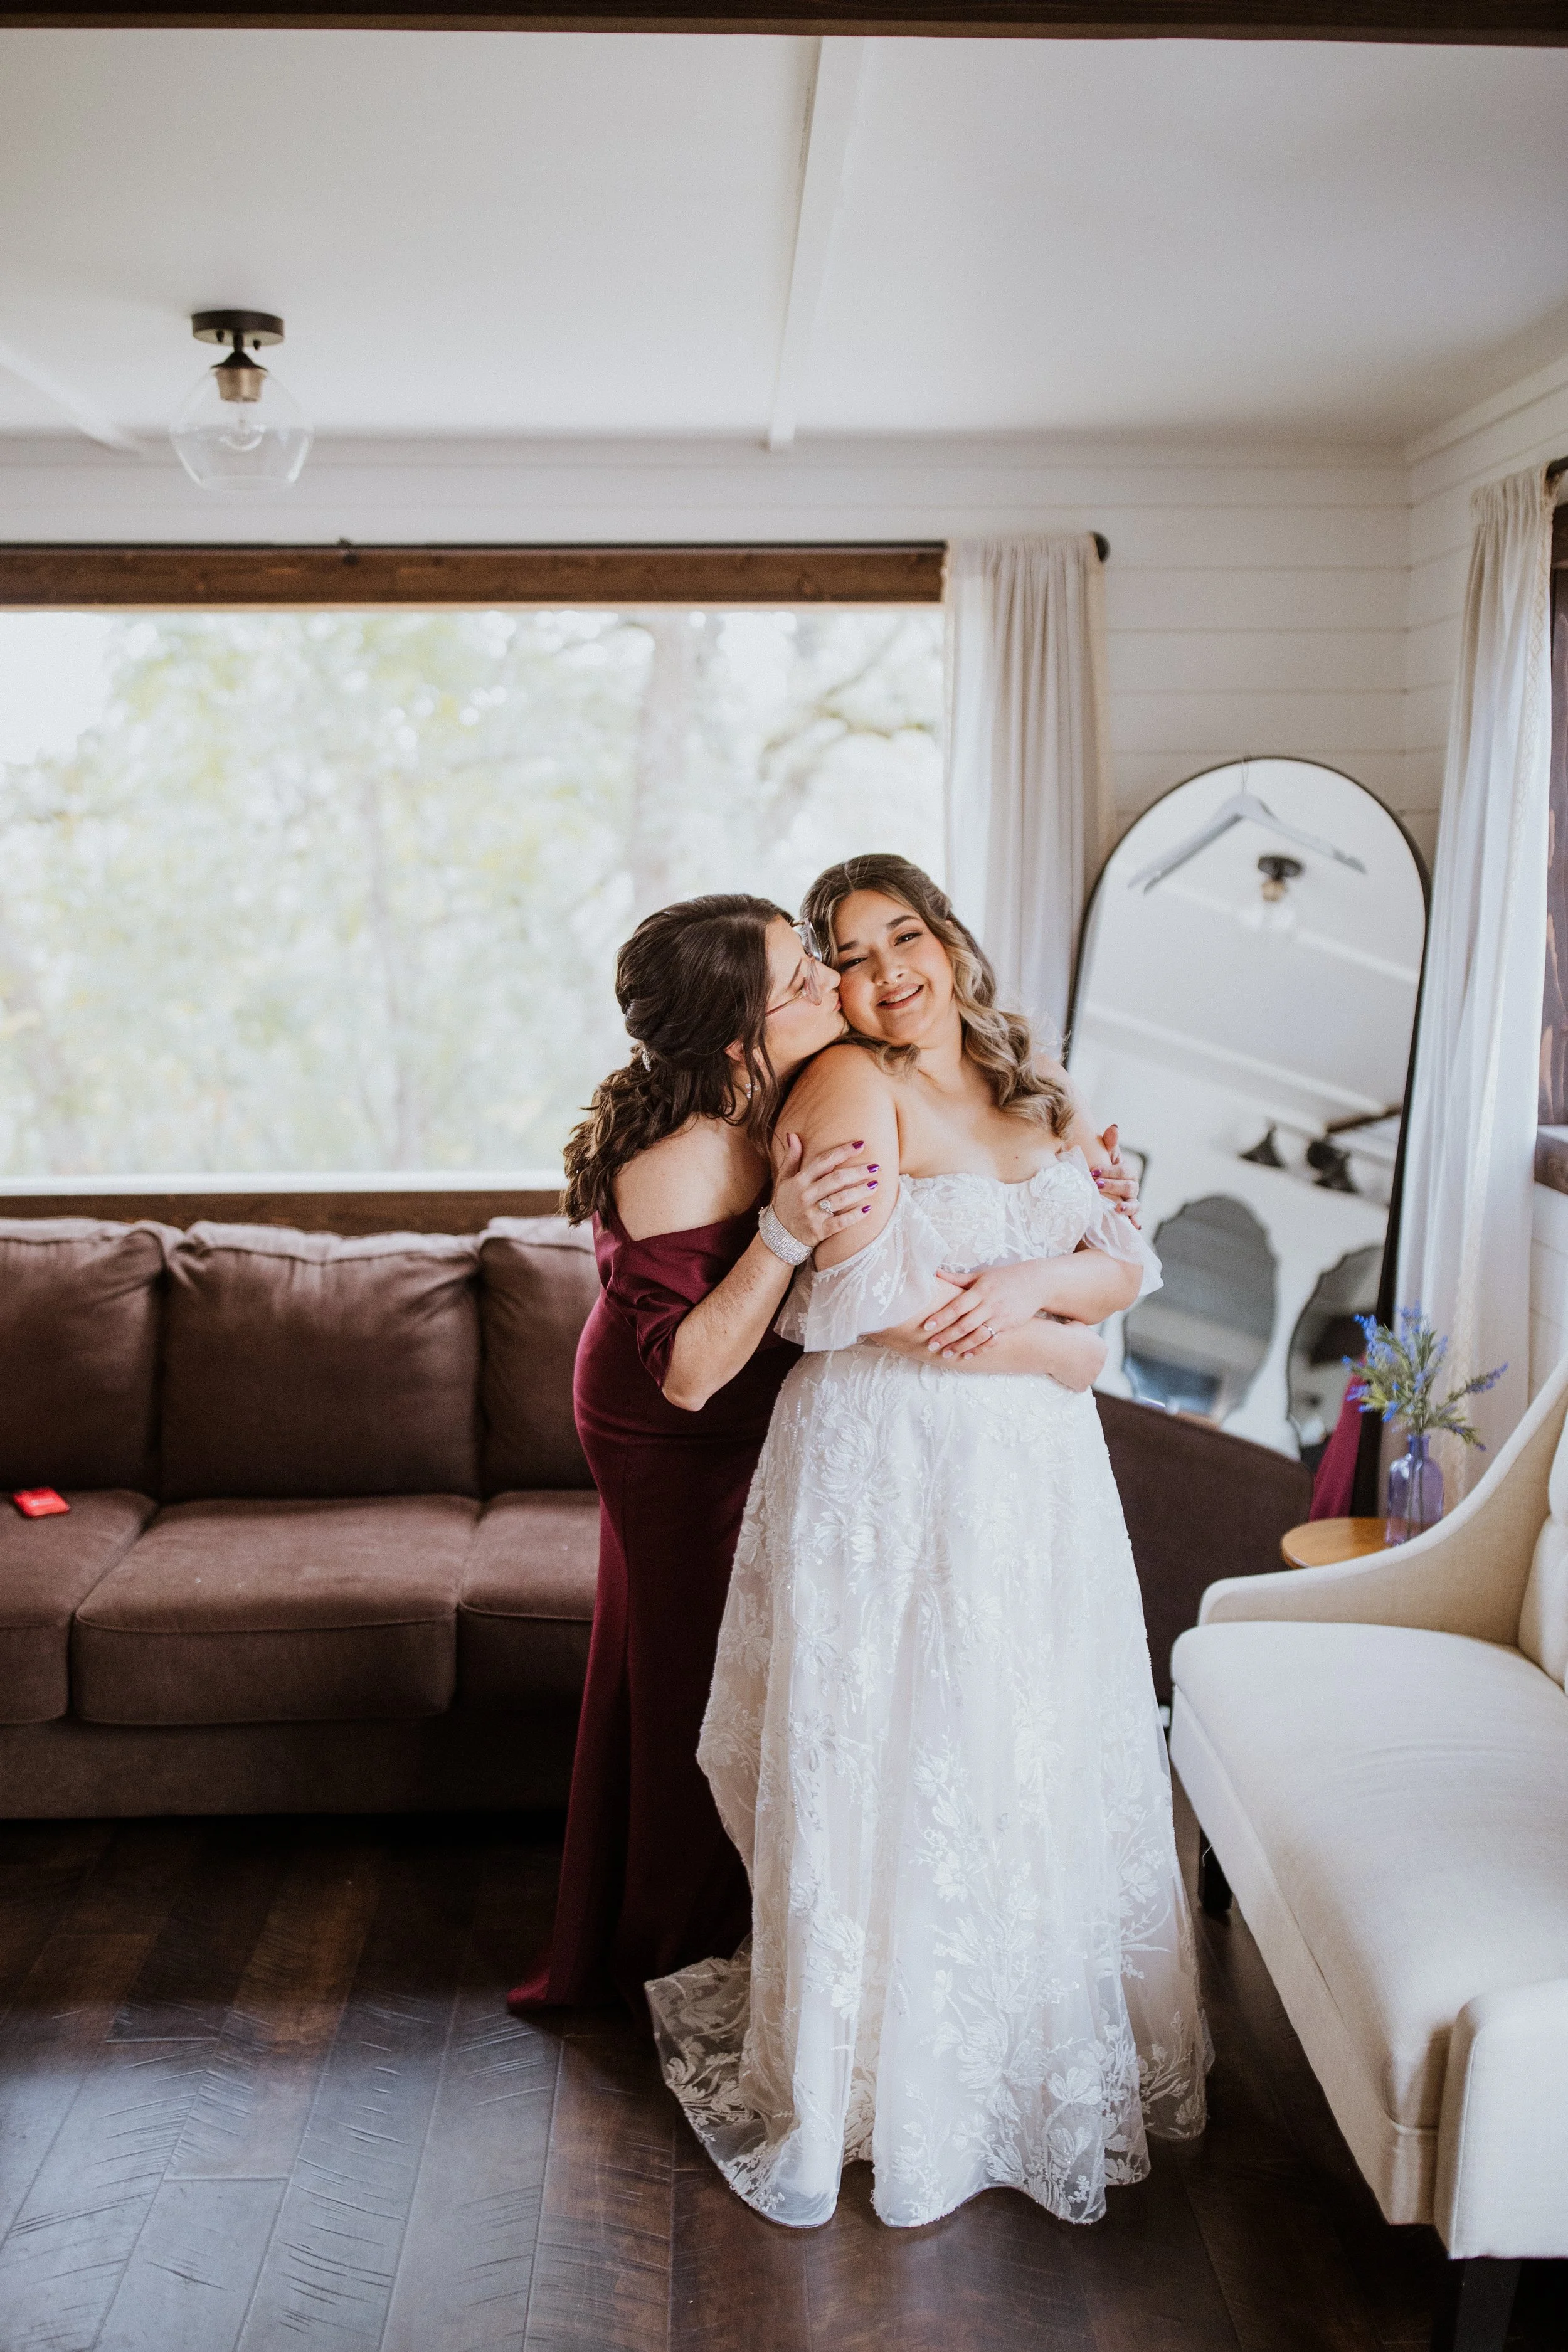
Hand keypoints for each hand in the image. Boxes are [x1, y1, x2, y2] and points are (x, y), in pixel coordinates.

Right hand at [768, 1133, 878, 1248]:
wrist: (778, 1236)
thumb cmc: (784, 1204)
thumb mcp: (783, 1180)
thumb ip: (791, 1158)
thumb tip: (793, 1135)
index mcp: (799, 1181)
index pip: (823, 1161)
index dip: (843, 1152)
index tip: (860, 1144)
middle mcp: (806, 1196)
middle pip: (835, 1180)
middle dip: (857, 1172)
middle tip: (875, 1166)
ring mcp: (812, 1214)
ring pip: (840, 1200)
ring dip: (859, 1191)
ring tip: (875, 1185)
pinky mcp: (819, 1231)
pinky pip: (840, 1222)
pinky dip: (855, 1216)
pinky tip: (868, 1208)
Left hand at [918, 1260, 1055, 1358]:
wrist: (1037, 1283)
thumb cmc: (1005, 1277)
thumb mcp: (982, 1275)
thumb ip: (958, 1278)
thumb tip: (935, 1273)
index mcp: (981, 1290)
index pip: (957, 1306)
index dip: (941, 1317)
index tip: (927, 1326)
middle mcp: (990, 1304)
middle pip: (965, 1324)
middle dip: (947, 1336)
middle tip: (931, 1345)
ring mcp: (1000, 1317)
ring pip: (978, 1336)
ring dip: (961, 1347)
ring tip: (946, 1354)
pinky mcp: (1009, 1326)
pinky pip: (992, 1341)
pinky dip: (980, 1350)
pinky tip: (967, 1355)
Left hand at [1092, 1122, 1140, 1226]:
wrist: (1096, 1188)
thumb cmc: (1101, 1170)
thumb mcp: (1104, 1156)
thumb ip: (1109, 1143)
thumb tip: (1113, 1127)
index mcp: (1126, 1171)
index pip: (1122, 1170)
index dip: (1110, 1171)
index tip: (1094, 1172)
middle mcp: (1131, 1186)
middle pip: (1128, 1187)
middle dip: (1113, 1186)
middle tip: (1097, 1186)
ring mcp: (1130, 1201)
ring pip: (1134, 1203)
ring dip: (1127, 1207)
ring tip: (1117, 1209)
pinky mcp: (1127, 1214)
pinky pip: (1134, 1218)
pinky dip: (1134, 1221)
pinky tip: (1134, 1226)